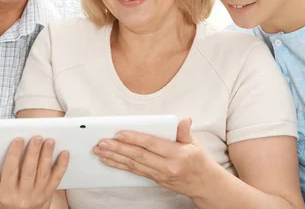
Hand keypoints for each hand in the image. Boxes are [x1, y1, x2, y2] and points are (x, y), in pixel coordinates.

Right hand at [0, 137, 69, 208]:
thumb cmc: (4, 202)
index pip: (10, 172)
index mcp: (6, 193)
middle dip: (33, 153)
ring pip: (43, 174)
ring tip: (49, 141)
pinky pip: (56, 179)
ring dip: (47, 156)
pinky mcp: (48, 194)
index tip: (18, 139)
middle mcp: (23, 196)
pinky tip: (64, 153)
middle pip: (29, 171)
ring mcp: (37, 195)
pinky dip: (62, 166)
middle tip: (36, 137)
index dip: (14, 155)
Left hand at [93, 118, 215, 197]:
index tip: (119, 133)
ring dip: (114, 158)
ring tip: (99, 151)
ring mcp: (160, 175)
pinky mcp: (155, 180)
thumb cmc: (198, 161)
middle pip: (139, 156)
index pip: (152, 144)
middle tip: (102, 143)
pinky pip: (134, 172)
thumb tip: (184, 120)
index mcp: (177, 154)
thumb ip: (185, 132)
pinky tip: (108, 161)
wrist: (205, 185)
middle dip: (118, 149)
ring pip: (133, 165)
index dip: (135, 138)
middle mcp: (167, 166)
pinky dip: (120, 165)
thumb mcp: (195, 144)